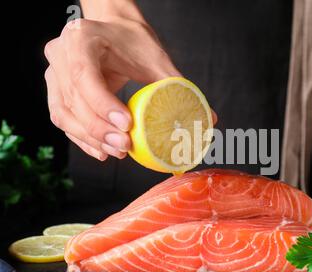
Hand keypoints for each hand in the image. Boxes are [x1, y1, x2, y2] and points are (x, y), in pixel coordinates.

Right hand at [44, 17, 180, 159]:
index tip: (127, 125)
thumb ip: (178, 88)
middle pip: (73, 99)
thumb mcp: (156, 60)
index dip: (103, 104)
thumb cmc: (134, 42)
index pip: (84, 75)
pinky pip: (63, 118)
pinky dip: (82, 138)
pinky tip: (102, 151)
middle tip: (125, 146)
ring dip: (90, 138)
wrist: (115, 31)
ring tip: (117, 152)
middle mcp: (60, 54)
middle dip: (99, 129)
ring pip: (64, 114)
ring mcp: (53, 72)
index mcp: (81, 38)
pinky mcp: (56, 89)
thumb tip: (210, 119)